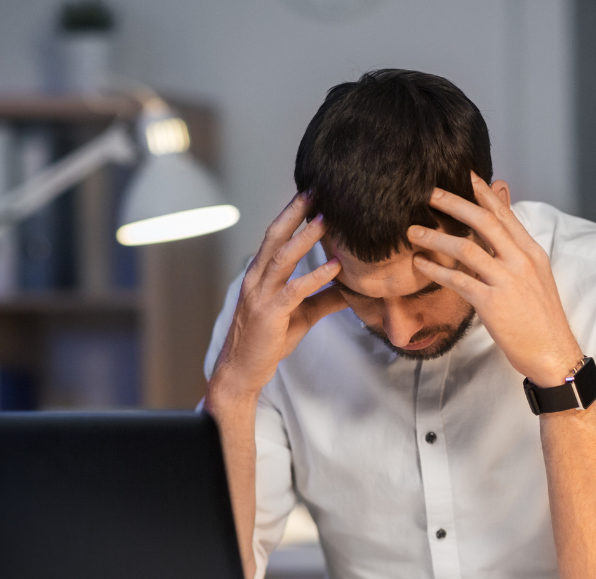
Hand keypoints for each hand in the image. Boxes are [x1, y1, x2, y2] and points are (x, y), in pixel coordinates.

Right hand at [209, 193, 346, 400]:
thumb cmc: (268, 340)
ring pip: (283, 258)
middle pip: (275, 237)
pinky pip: (294, 291)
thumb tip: (353, 288)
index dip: (292, 213)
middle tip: (316, 189)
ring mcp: (261, 295)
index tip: (312, 192)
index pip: (276, 236)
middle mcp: (257, 279)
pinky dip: (315, 276)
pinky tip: (335, 266)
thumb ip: (324, 299)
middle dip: (295, 212)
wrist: (242, 371)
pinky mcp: (270, 314)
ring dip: (305, 237)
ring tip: (327, 219)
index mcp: (261, 274)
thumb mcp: (302, 316)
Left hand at [409, 173, 581, 386]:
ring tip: (413, 232)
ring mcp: (507, 281)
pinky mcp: (492, 303)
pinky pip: (458, 280)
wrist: (553, 353)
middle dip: (454, 203)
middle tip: (429, 193)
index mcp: (532, 252)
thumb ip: (516, 253)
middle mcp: (521, 261)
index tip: (464, 175)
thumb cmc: (541, 319)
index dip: (483, 193)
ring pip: (467, 249)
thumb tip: (500, 233)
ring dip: (436, 238)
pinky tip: (420, 264)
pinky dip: (436, 270)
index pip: (504, 214)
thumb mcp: (536, 278)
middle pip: (484, 222)